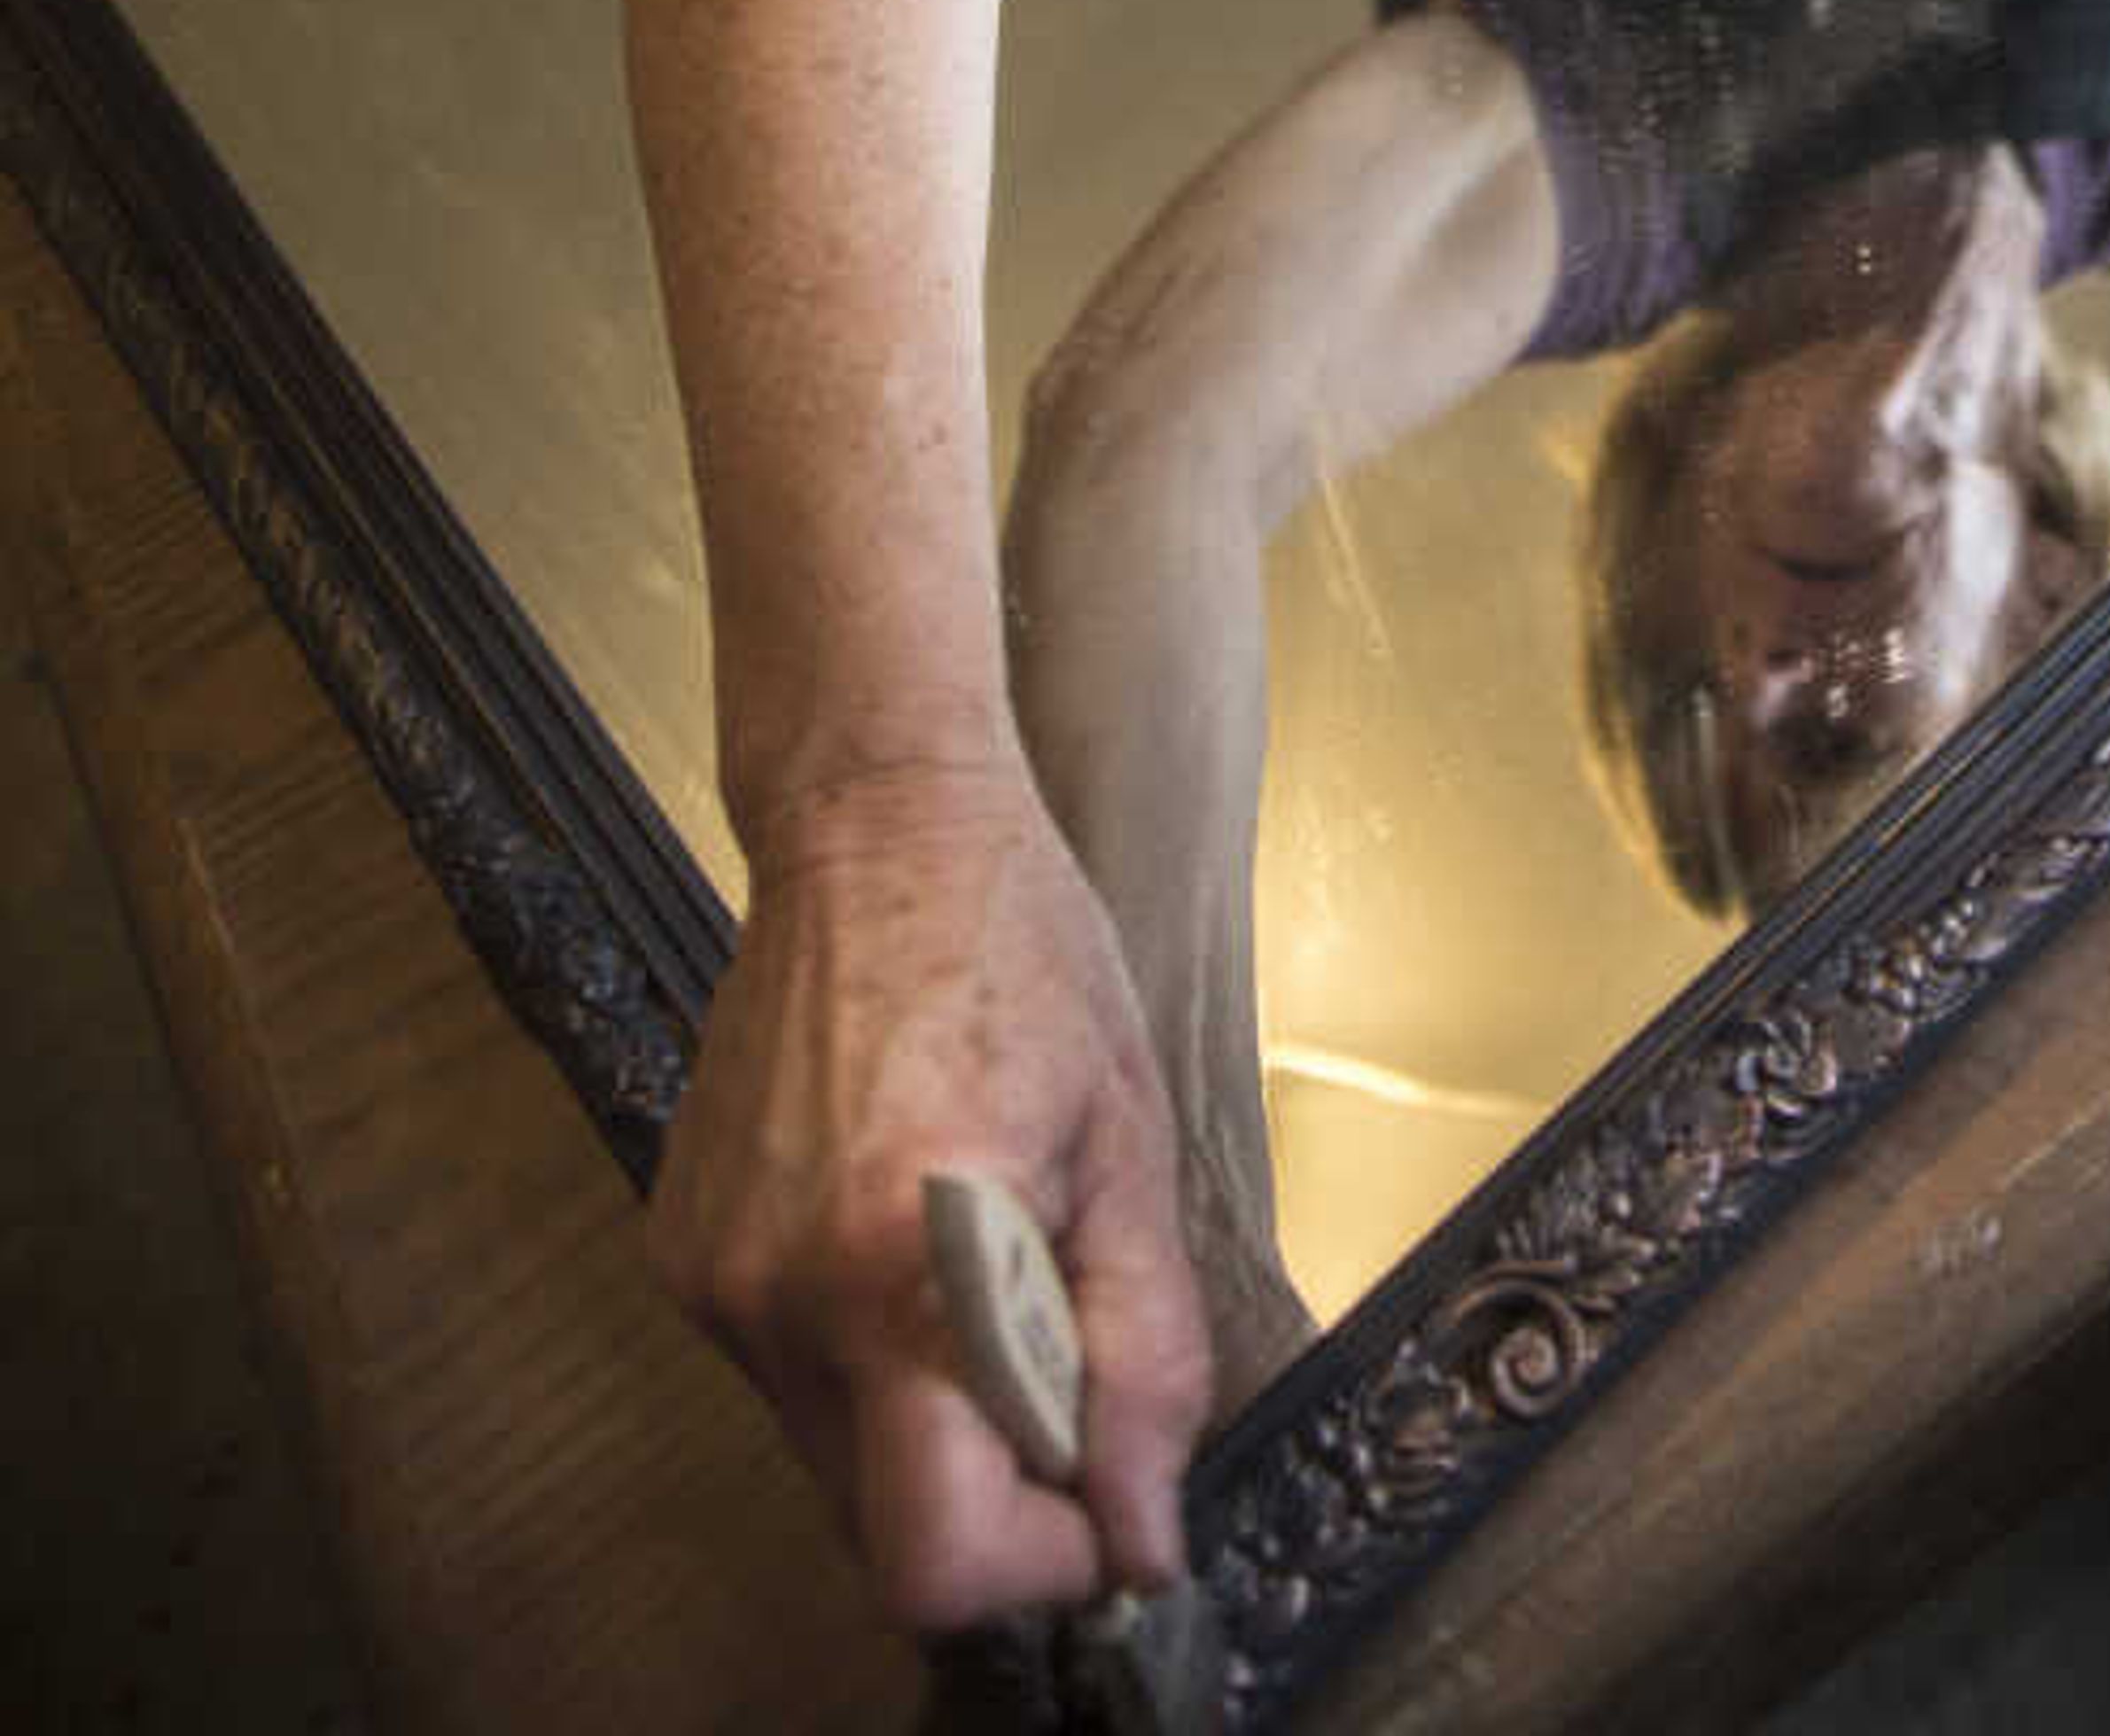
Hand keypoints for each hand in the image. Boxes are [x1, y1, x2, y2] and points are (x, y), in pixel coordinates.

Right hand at [649, 756, 1212, 1633]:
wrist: (876, 826)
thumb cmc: (1024, 956)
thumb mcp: (1129, 1147)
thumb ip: (1143, 1356)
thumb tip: (1141, 1539)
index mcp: (904, 1263)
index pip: (937, 1560)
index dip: (1038, 1566)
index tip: (1099, 1495)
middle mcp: (781, 1294)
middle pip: (883, 1530)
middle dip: (994, 1489)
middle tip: (1060, 1355)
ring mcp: (714, 1281)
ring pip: (837, 1460)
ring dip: (928, 1417)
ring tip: (982, 1257)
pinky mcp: (683, 1257)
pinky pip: (789, 1379)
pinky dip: (862, 1352)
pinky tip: (900, 1223)